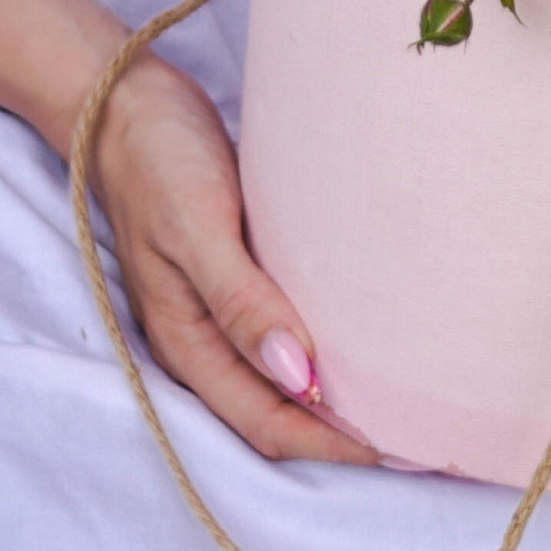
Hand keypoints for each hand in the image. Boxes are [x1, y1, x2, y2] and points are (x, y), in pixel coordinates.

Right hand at [83, 46, 376, 466]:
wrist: (125, 103)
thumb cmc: (158, 158)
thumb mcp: (198, 225)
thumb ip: (242, 302)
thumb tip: (301, 379)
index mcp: (186, 344)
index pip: (267, 424)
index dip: (332, 445)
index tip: (402, 446)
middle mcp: (202, 344)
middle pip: (278, 418)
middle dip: (344, 436)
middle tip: (426, 436)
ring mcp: (218, 316)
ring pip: (284, 385)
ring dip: (339, 401)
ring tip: (408, 401)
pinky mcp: (238, 283)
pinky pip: (287, 339)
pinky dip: (328, 355)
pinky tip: (371, 343)